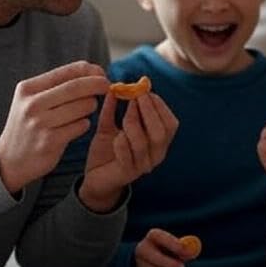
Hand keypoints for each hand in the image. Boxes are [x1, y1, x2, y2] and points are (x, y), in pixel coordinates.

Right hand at [0, 61, 109, 194]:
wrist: (10, 159)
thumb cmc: (29, 125)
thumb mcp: (33, 100)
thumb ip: (57, 86)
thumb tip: (92, 70)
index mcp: (28, 88)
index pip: (67, 72)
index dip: (89, 71)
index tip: (102, 74)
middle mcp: (32, 104)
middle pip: (76, 87)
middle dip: (97, 84)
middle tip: (107, 87)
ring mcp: (41, 123)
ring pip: (82, 107)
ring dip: (90, 107)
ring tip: (84, 111)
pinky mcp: (50, 141)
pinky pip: (80, 126)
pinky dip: (84, 124)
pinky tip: (76, 126)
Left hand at [79, 91, 178, 211]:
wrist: (96, 179)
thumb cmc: (107, 152)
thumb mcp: (110, 126)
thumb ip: (113, 109)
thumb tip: (114, 87)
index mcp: (158, 142)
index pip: (170, 123)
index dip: (159, 106)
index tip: (144, 91)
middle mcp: (156, 154)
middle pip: (161, 132)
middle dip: (149, 111)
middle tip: (135, 96)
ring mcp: (143, 165)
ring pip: (143, 141)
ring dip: (133, 123)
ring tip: (123, 115)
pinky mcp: (127, 173)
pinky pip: (127, 155)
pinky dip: (121, 143)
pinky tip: (115, 138)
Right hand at [134, 228, 192, 266]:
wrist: (159, 258)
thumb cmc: (172, 249)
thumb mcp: (179, 245)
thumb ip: (184, 248)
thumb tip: (190, 253)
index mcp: (153, 236)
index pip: (158, 236)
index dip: (171, 243)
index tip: (184, 251)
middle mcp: (143, 247)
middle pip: (152, 256)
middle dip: (168, 263)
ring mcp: (140, 262)